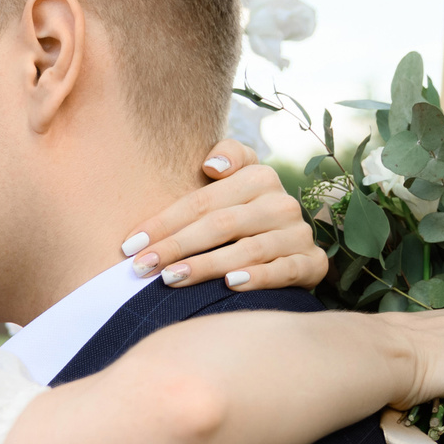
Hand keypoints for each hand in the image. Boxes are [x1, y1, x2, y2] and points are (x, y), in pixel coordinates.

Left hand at [121, 142, 327, 293]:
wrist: (289, 244)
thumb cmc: (242, 212)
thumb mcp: (234, 179)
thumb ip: (227, 157)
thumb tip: (211, 166)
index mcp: (259, 177)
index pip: (203, 201)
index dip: (164, 222)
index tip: (130, 244)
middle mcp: (281, 204)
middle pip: (221, 225)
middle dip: (176, 246)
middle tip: (141, 267)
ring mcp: (298, 235)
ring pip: (248, 250)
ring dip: (207, 266)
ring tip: (170, 278)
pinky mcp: (312, 263)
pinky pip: (284, 271)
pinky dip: (258, 278)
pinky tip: (230, 286)